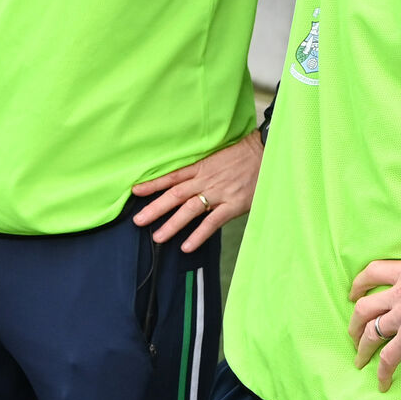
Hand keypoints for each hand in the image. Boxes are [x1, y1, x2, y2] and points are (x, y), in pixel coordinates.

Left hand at [131, 130, 263, 251]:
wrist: (265, 153)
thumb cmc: (242, 155)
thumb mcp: (217, 157)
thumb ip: (201, 169)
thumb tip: (185, 180)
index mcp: (201, 167)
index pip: (172, 177)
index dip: (153, 184)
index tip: (135, 191)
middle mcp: (206, 180)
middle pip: (175, 195)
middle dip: (155, 208)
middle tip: (138, 220)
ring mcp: (219, 193)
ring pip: (190, 210)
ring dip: (172, 224)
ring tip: (157, 237)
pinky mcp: (233, 205)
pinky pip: (212, 222)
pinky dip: (199, 234)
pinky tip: (187, 246)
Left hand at [347, 257, 400, 392]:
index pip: (372, 273)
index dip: (359, 284)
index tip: (354, 293)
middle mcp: (397, 294)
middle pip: (364, 308)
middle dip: (355, 323)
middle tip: (353, 333)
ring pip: (371, 333)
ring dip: (362, 348)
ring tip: (359, 359)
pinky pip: (390, 357)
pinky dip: (383, 372)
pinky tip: (382, 384)